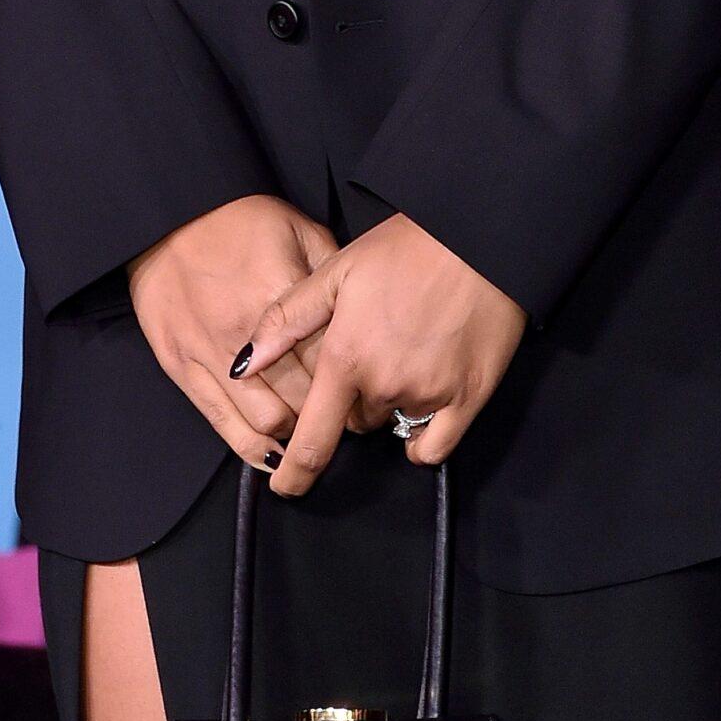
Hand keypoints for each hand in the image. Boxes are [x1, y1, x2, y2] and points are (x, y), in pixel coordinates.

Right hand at [128, 194, 338, 467]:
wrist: (171, 217)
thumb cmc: (242, 220)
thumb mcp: (300, 230)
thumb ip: (330, 273)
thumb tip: (360, 309)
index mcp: (280, 293)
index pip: (329, 356)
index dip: (353, 377)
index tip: (366, 385)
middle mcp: (246, 332)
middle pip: (302, 395)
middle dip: (328, 411)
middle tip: (344, 414)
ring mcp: (211, 355)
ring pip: (266, 420)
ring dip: (294, 432)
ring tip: (310, 431)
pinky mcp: (182, 370)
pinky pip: (222, 424)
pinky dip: (252, 447)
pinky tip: (273, 456)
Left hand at [237, 213, 526, 497]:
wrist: (479, 234)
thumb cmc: (405, 246)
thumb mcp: (339, 270)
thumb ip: (287, 318)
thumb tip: (242, 364)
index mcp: (346, 359)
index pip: (310, 442)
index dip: (293, 473)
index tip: (285, 486)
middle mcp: (384, 386)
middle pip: (355, 422)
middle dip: (352, 401)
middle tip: (369, 355)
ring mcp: (428, 395)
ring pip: (392, 422)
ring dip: (389, 402)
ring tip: (404, 353)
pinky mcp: (469, 397)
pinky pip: (435, 445)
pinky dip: (424, 438)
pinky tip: (423, 409)